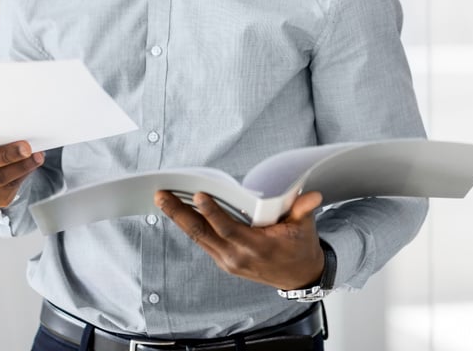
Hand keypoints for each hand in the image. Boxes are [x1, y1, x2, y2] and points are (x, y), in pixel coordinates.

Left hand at [155, 189, 326, 289]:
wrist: (299, 276)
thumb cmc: (300, 247)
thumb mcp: (305, 227)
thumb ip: (303, 209)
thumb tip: (311, 195)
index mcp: (257, 247)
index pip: (228, 228)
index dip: (213, 213)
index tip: (200, 195)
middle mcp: (237, 256)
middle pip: (203, 233)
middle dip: (179, 213)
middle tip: (161, 195)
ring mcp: (228, 260)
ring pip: (198, 237)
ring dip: (178, 217)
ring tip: (162, 199)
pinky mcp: (223, 260)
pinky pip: (202, 241)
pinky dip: (189, 225)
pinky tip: (177, 210)